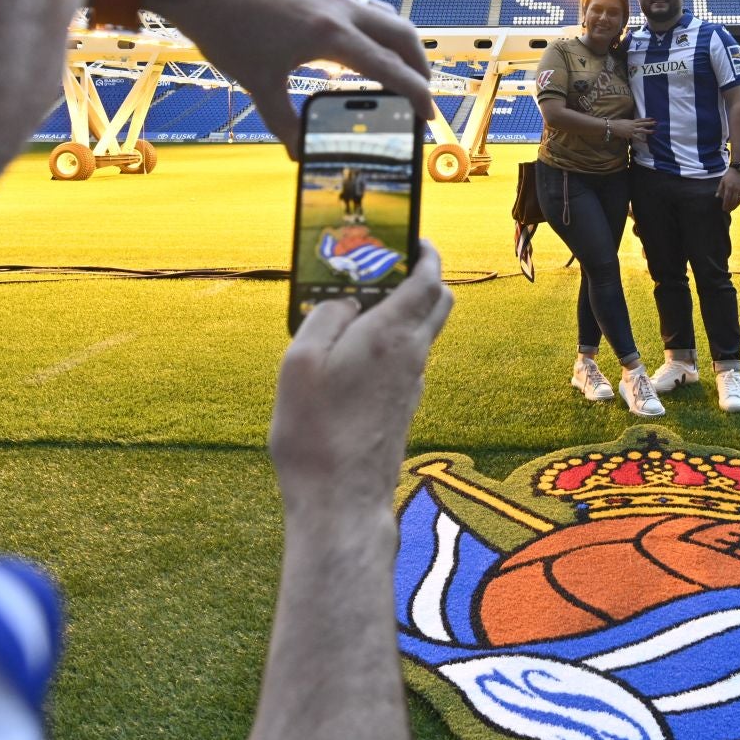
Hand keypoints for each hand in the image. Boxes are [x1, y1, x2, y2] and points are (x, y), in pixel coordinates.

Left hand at [144, 0, 433, 153]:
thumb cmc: (224, 25)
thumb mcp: (256, 80)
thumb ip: (283, 119)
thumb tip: (299, 152)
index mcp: (332, 36)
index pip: (390, 68)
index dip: (415, 94)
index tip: (428, 116)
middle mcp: (340, 8)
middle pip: (402, 34)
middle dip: (419, 64)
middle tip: (421, 91)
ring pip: (382, 13)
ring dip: (398, 40)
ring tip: (394, 64)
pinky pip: (358, 3)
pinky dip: (371, 25)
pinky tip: (351, 38)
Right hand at [268, 244, 452, 514]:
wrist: (341, 502)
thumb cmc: (316, 433)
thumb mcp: (300, 362)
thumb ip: (324, 318)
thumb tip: (345, 301)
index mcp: (391, 335)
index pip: (429, 278)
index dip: (425, 251)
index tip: (413, 237)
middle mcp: (412, 356)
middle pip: (439, 302)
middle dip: (423, 276)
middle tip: (389, 267)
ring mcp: (412, 385)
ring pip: (423, 332)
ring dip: (404, 312)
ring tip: (359, 309)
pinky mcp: (403, 408)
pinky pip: (407, 360)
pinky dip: (392, 344)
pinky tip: (355, 354)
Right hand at [611, 117, 655, 141]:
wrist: (613, 126)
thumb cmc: (617, 123)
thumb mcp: (625, 121)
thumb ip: (630, 122)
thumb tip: (632, 123)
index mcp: (632, 121)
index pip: (641, 119)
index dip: (647, 119)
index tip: (652, 118)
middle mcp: (633, 125)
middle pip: (643, 124)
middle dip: (650, 123)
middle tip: (656, 123)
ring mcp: (632, 130)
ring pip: (642, 130)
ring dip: (648, 131)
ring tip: (654, 131)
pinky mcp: (630, 134)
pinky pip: (637, 137)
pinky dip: (641, 139)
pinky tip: (645, 141)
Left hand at [716, 166, 739, 212]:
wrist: (738, 169)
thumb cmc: (729, 175)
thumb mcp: (722, 181)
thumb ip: (720, 189)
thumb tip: (716, 197)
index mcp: (729, 187)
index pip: (727, 198)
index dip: (725, 205)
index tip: (723, 209)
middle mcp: (735, 189)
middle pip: (732, 201)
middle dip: (729, 207)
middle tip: (727, 211)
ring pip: (738, 200)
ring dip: (735, 206)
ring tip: (731, 209)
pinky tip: (737, 204)